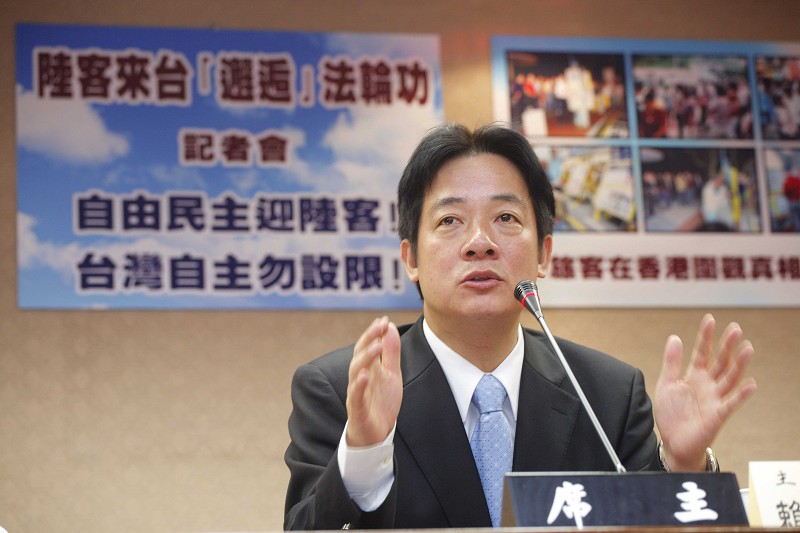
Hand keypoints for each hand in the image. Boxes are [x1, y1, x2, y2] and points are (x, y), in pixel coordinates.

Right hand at [345, 316, 402, 446]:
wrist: (376, 435)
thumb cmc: (381, 403)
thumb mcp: (391, 374)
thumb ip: (390, 352)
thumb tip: (389, 327)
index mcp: (368, 369)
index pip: (367, 346)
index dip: (374, 333)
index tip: (384, 320)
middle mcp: (359, 378)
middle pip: (359, 355)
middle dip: (368, 339)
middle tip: (379, 327)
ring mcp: (356, 393)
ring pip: (355, 372)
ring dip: (365, 358)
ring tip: (375, 346)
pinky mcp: (357, 410)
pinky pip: (355, 396)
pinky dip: (359, 385)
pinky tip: (364, 375)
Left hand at [654, 314, 756, 470]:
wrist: (672, 442)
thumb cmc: (671, 414)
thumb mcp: (666, 384)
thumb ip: (671, 362)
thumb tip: (675, 337)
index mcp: (694, 375)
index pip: (702, 352)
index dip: (706, 336)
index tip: (710, 319)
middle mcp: (707, 384)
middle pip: (720, 361)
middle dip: (727, 345)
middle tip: (736, 328)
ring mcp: (715, 399)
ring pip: (730, 378)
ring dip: (739, 364)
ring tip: (747, 348)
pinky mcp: (718, 415)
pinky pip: (732, 403)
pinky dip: (741, 394)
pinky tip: (751, 384)